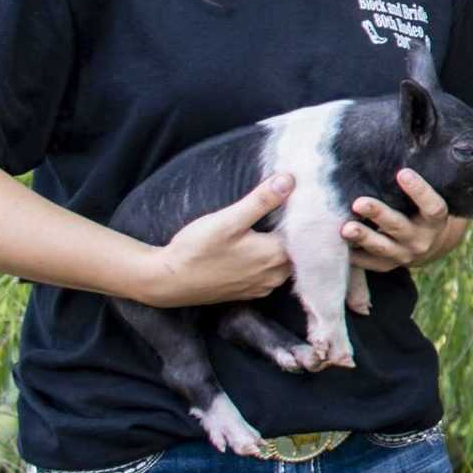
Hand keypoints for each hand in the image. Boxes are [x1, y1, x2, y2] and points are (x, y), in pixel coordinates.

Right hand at [139, 173, 293, 305]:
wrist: (166, 281)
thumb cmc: (197, 250)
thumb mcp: (229, 219)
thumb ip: (261, 201)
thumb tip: (289, 180)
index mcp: (276, 256)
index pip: (306, 234)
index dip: (306, 217)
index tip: (306, 201)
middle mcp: (275, 276)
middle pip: (299, 250)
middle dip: (298, 232)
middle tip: (295, 210)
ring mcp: (262, 287)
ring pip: (285, 264)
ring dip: (285, 248)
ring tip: (280, 226)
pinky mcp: (248, 292)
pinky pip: (270, 274)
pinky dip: (271, 262)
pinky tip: (261, 248)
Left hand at [344, 168, 466, 272]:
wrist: (429, 243)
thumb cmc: (423, 208)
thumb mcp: (428, 197)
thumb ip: (413, 181)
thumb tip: (396, 144)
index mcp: (436, 220)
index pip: (432, 206)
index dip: (419, 191)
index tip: (402, 172)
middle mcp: (422, 239)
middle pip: (399, 226)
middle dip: (379, 214)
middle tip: (359, 203)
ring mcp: (404, 254)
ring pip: (382, 247)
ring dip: (363, 237)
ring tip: (345, 229)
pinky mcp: (388, 265)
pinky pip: (369, 263)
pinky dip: (353, 255)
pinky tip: (337, 245)